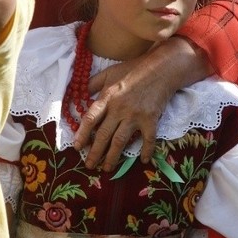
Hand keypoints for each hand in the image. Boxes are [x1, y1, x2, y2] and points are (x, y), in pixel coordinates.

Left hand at [76, 38, 205, 168]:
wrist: (160, 69)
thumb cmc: (133, 70)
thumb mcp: (109, 72)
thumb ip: (93, 83)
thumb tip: (79, 93)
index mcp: (107, 98)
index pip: (90, 119)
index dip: (82, 134)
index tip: (77, 147)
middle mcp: (118, 109)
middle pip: (103, 135)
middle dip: (95, 153)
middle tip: (89, 166)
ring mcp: (134, 115)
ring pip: (120, 141)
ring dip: (113, 157)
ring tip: (107, 168)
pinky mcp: (150, 119)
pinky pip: (148, 139)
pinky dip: (146, 150)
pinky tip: (144, 161)